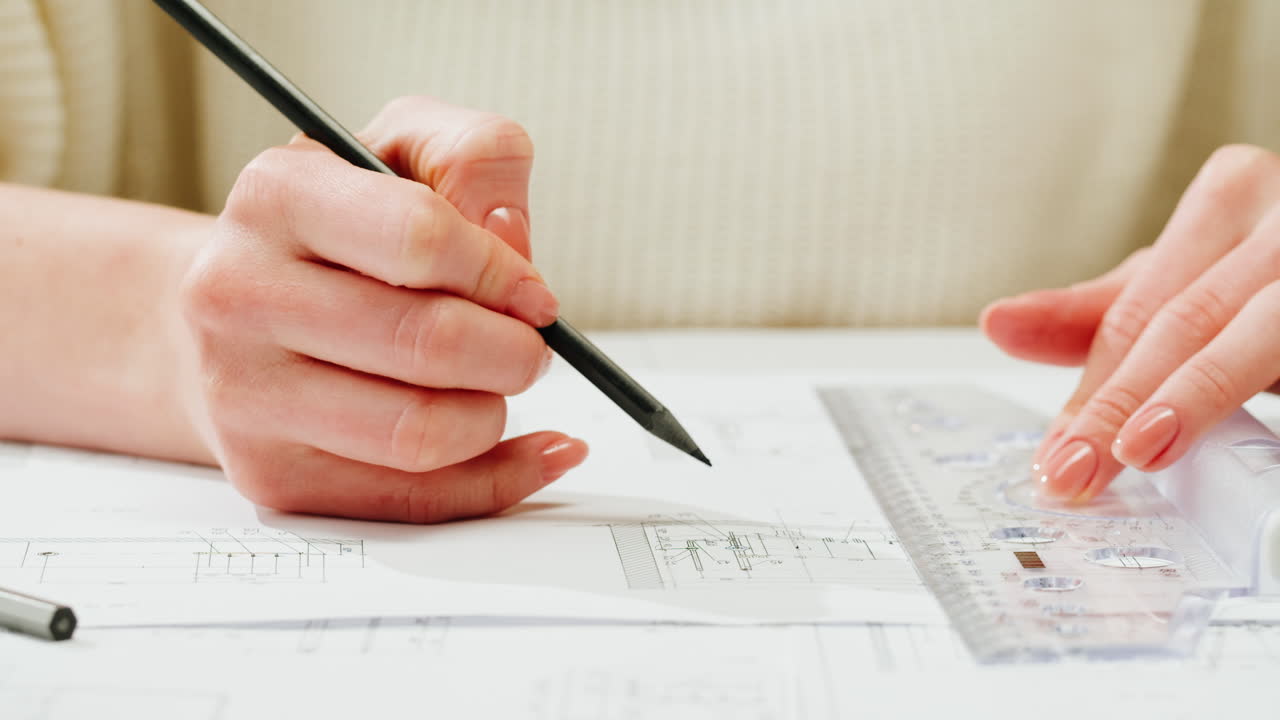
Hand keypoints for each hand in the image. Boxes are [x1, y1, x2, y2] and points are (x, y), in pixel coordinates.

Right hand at [179, 96, 587, 521]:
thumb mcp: (403, 151)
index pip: (419, 238)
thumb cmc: (337, 233)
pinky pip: (413, 501)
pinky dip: (498, 479)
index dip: (501, 272)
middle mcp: (240, 295)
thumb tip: (511, 237)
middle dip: (513, 352)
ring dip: (493, 414)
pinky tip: (531, 449)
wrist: (235, 314)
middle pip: (427, 345)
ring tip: (496, 387)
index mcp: (276, 197)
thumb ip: (475, 158)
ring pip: (419, 434)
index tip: (532, 293)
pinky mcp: (271, 475)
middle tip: (527, 347)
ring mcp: (245, 396)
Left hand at [982, 144, 1279, 501]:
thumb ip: (1100, 313)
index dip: (1091, 390)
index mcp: (1234, 194)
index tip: (1054, 457)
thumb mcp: (1190, 286)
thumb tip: (999, 323)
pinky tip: (1246, 463)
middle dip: (1122, 403)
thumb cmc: (1277, 276)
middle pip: (1185, 319)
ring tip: (1141, 448)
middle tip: (1074, 471)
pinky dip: (1278, 394)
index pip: (1139, 308)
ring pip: (1258, 330)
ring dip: (1196, 395)